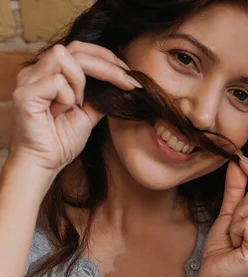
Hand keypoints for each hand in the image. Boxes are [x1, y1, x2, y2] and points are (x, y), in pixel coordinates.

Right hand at [9, 41, 139, 173]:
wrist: (43, 164)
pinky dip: (67, 98)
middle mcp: (35, 72)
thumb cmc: (61, 141)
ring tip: (75, 105)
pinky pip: (57, 82)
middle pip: (76, 48)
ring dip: (80, 83)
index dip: (107, 58)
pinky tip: (60, 113)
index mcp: (49, 73)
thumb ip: (100, 96)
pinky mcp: (25, 94)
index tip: (129, 76)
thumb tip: (123, 84)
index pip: (80, 49)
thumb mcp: (88, 114)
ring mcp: (27, 81)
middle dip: (107, 66)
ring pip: (65, 59)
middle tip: (127, 83)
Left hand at [198, 157, 247, 276]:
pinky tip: (235, 242)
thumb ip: (236, 189)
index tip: (241, 162)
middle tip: (236, 221)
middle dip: (247, 199)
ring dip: (239, 216)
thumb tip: (237, 162)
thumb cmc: (224, 249)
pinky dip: (236, 228)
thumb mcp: (230, 213)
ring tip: (236, 233)